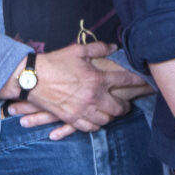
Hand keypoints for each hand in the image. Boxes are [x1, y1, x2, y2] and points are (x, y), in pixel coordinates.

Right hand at [2, 42, 130, 135]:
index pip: (125, 81)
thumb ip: (98, 48)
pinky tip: (96, 119)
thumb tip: (114, 47)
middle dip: (125, 105)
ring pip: (107, 119)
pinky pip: (91, 127)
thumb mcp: (77, 51)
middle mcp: (93, 97)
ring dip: (111, 115)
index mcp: (96, 79)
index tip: (143, 81)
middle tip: (125, 102)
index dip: (137, 81)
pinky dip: (96, 124)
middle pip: (120, 108)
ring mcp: (82, 110)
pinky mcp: (71, 119)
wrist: (31, 78)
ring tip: (110, 110)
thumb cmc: (54, 62)